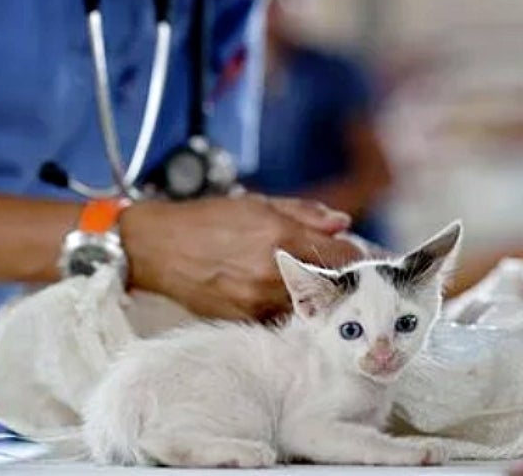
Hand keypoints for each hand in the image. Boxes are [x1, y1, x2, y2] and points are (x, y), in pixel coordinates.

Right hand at [120, 195, 360, 320]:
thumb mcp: (257, 203)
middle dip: (340, 278)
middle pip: (332, 284)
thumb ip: (305, 213)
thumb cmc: (205, 220)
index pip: (344, 255)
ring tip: (307, 283)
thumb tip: (342, 224)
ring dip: (316, 295)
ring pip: (309, 304)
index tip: (365, 259)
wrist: (157, 249)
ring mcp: (258, 300)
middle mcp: (272, 271)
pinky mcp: (244, 319)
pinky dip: (287, 307)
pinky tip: (277, 294)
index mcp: (279, 235)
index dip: (360, 257)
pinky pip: (281, 316)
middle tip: (341, 273)